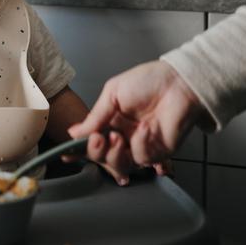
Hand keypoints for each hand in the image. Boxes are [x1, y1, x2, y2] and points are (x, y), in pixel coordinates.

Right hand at [68, 60, 203, 175]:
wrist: (177, 82)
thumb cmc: (149, 81)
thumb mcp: (113, 93)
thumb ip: (95, 116)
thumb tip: (75, 132)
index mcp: (111, 120)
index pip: (92, 139)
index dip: (80, 149)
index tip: (68, 154)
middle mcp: (124, 135)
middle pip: (103, 156)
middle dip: (96, 151)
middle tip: (97, 139)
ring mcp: (141, 144)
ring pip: (120, 163)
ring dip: (114, 153)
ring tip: (115, 137)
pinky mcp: (159, 151)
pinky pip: (142, 157)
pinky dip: (140, 144)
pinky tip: (143, 129)